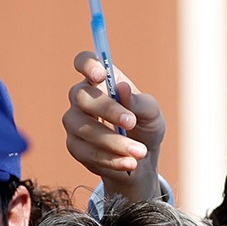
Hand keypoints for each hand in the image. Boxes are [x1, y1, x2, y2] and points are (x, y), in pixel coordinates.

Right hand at [61, 51, 165, 207]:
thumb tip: (123, 89)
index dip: (87, 65)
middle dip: (107, 110)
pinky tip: (130, 163)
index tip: (101, 76)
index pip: (84, 61)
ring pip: (84, 128)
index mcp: (101, 81)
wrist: (141, 161)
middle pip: (81, 96)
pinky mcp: (75, 147)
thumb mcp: (152, 114)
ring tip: (140, 152)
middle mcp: (82, 98)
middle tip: (131, 122)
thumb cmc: (144, 128)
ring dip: (114, 141)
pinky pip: (87, 152)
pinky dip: (111, 159)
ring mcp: (74, 123)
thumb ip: (140, 102)